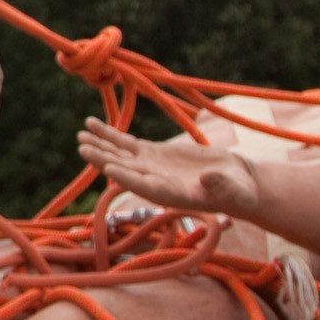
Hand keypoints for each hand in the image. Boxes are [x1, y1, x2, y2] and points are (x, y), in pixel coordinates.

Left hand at [78, 118, 253, 213]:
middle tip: (83, 146)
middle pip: (124, 170)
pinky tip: (92, 124)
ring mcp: (151, 167)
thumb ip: (220, 186)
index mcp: (171, 195)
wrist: (235, 182)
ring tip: (81, 133)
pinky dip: (110, 134)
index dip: (127, 178)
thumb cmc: (237, 192)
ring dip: (101, 144)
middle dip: (103, 158)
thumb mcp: (234, 191)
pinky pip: (126, 143)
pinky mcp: (154, 153)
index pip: (144, 187)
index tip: (109, 168)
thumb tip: (207, 178)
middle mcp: (154, 182)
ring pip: (120, 155)